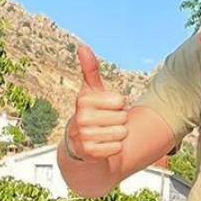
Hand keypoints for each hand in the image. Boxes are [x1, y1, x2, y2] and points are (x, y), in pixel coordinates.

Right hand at [64, 43, 127, 161]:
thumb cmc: (90, 112)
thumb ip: (90, 69)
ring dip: (118, 134)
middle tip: (106, 122)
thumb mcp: (90, 91)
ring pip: (121, 133)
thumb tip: (82, 46)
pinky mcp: (90, 153)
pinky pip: (117, 148)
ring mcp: (84, 137)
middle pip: (122, 117)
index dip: (118, 104)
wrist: (78, 143)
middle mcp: (81, 118)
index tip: (107, 107)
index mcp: (83, 101)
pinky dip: (115, 147)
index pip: (120, 100)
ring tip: (105, 133)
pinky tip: (104, 145)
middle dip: (119, 120)